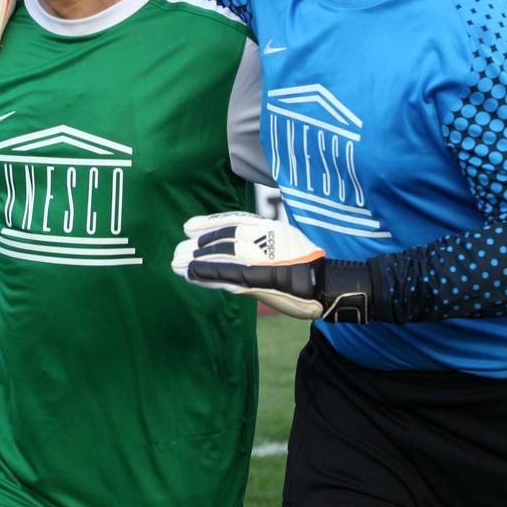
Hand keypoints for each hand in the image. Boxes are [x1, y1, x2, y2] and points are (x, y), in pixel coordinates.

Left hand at [171, 212, 370, 322]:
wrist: (329, 286)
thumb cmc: (310, 268)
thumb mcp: (288, 244)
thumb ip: (263, 244)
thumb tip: (239, 249)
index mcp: (272, 228)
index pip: (234, 220)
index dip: (209, 222)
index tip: (188, 225)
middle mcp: (266, 238)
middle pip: (224, 237)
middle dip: (199, 244)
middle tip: (177, 249)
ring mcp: (264, 258)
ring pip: (222, 255)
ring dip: (197, 260)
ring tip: (177, 264)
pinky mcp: (262, 278)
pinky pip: (228, 274)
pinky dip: (207, 274)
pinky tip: (191, 275)